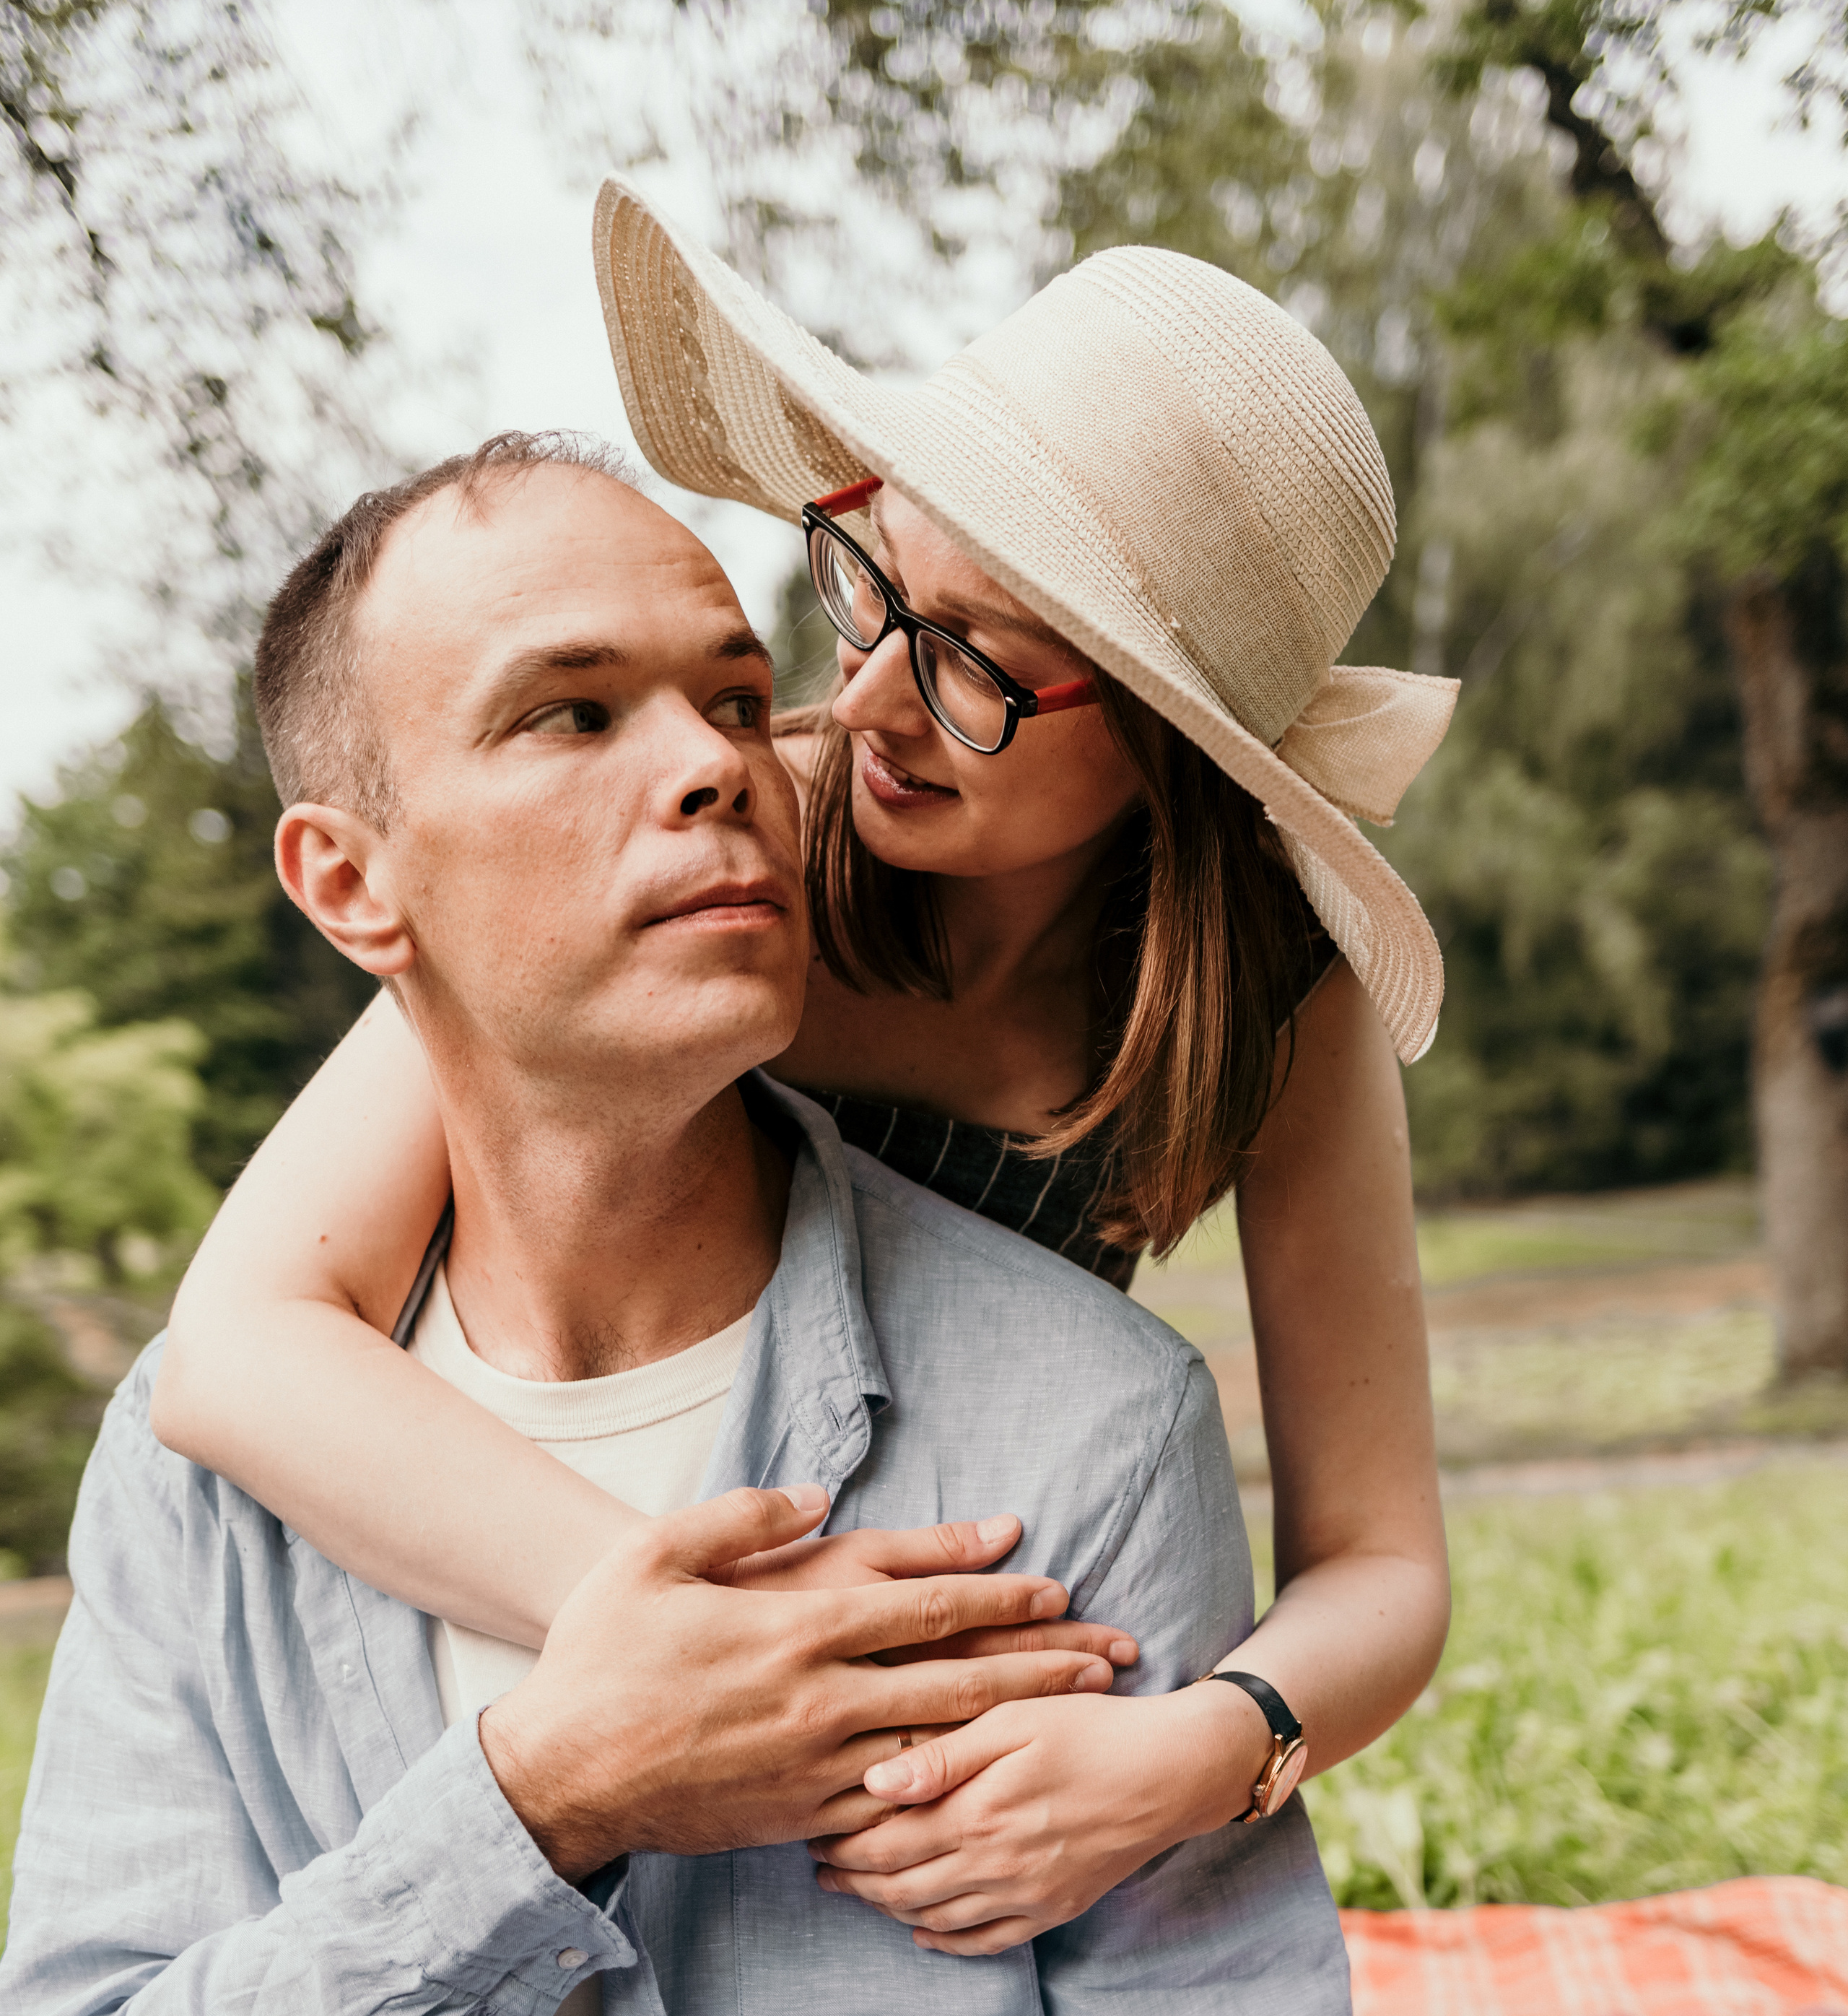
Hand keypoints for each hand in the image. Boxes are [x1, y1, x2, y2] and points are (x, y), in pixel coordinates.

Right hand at [479, 1484, 1120, 1879]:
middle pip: (954, 1678)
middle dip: (1038, 1664)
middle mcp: (820, 1698)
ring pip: (940, 1741)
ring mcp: (815, 1764)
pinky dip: (950, 1784)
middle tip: (1106, 1656)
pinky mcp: (801, 1814)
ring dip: (1015, 1724)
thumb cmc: (604, 1653)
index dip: (995, 1594)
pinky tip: (991, 1778)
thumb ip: (744, 1517)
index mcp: (793, 1627)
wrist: (561, 1772)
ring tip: (1076, 1714)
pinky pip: (893, 1798)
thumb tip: (817, 1495)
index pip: (921, 1606)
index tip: (1053, 1584)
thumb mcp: (658, 1554)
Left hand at [808, 1679, 1271, 1955]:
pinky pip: (986, 1942)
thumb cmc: (1090, 1726)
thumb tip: (876, 1780)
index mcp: (979, 1813)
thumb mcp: (1015, 1717)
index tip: (812, 1824)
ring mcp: (1025, 1895)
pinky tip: (924, 1930)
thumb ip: (944, 1753)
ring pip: (935, 1919)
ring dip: (889, 1908)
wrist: (1171, 1771)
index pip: (887, 1843)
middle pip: (901, 1886)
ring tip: (858, 1886)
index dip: (842, 1840)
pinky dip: (946, 1941)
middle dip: (853, 1877)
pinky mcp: (1052, 1908)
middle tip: (819, 1861)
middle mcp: (995, 1865)